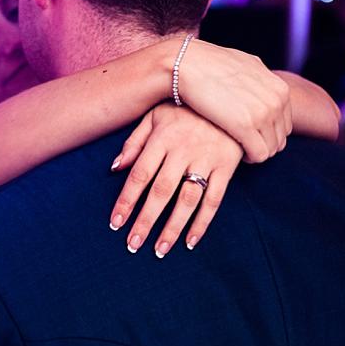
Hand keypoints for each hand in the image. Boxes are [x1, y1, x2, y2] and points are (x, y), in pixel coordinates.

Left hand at [108, 103, 242, 256]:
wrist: (230, 96)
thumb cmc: (186, 109)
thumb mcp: (156, 116)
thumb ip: (134, 141)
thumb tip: (114, 168)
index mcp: (162, 137)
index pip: (140, 174)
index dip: (126, 200)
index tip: (115, 222)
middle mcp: (183, 150)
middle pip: (161, 191)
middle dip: (145, 220)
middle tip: (133, 244)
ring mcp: (206, 159)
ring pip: (187, 199)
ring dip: (173, 227)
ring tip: (159, 249)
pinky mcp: (227, 166)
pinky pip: (214, 199)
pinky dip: (203, 222)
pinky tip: (191, 241)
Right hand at [174, 38, 291, 162]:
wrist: (187, 64)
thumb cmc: (209, 65)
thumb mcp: (246, 66)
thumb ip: (259, 81)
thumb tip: (260, 87)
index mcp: (279, 89)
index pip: (285, 124)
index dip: (267, 133)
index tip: (250, 134)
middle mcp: (276, 100)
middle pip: (280, 139)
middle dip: (263, 144)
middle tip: (243, 143)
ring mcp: (263, 113)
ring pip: (271, 149)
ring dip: (255, 151)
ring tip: (238, 145)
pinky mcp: (246, 126)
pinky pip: (259, 154)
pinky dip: (249, 158)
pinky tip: (235, 150)